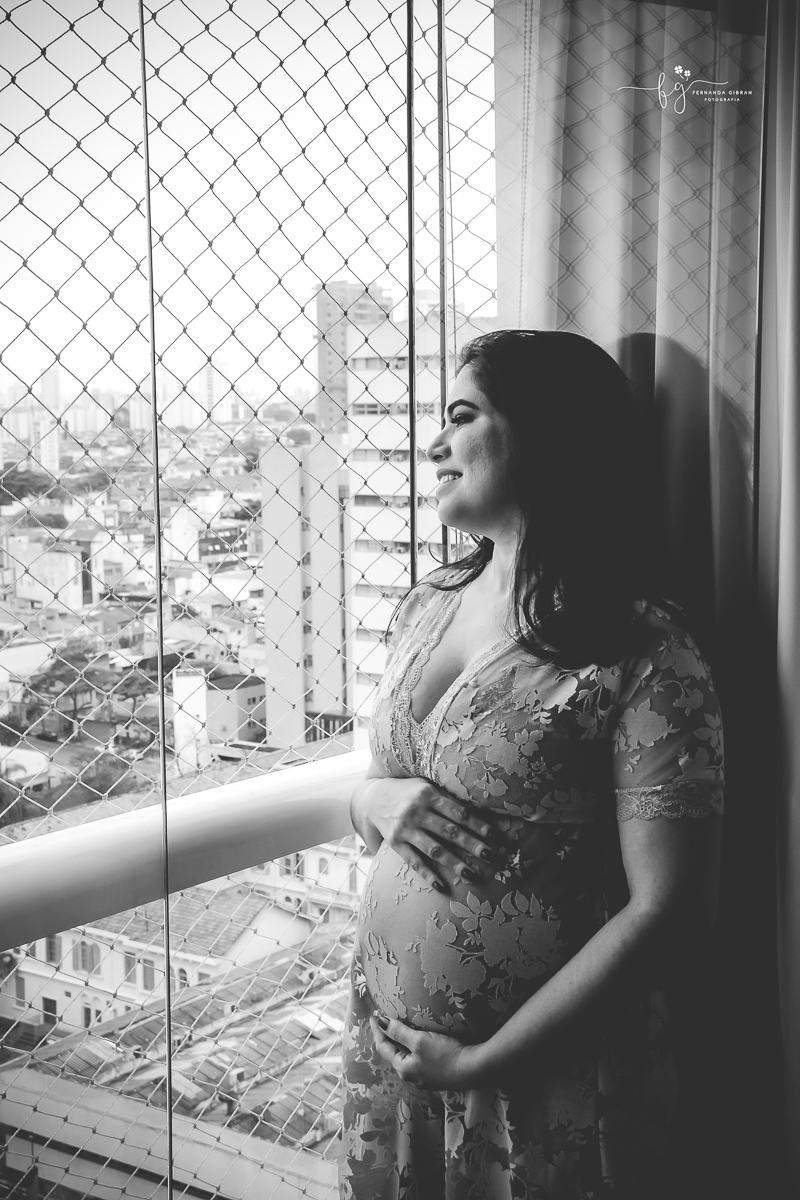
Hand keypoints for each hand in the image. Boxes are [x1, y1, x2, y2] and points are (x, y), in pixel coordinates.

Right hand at [362, 775, 505, 892]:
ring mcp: (405, 828)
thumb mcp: (428, 787)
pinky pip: (414, 862)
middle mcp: (416, 811)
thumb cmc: (411, 792)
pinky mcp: (395, 843)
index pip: (459, 812)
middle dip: (473, 845)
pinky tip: (442, 887)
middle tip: (493, 857)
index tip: (496, 837)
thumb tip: (483, 812)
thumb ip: (449, 798)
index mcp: (429, 794)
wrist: (374, 798)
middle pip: (450, 831)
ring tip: (473, 876)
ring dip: (455, 863)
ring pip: (434, 849)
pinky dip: (428, 875)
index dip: (479, 825)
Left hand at [370, 1015, 486, 1090]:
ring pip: (406, 1057)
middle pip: (393, 1054)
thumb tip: (381, 1023)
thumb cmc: (445, 1054)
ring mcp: (424, 1078)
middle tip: (382, 1021)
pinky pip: (417, 1060)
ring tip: (397, 1029)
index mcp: (404, 1068)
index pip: (383, 1047)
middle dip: (387, 1038)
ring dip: (400, 1043)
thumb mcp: (419, 1040)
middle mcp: (411, 1077)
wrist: (473, 1069)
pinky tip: (417, 1043)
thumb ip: (399, 1032)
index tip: (373, 1015)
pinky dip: (412, 1049)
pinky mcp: (436, 1076)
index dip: (377, 1030)